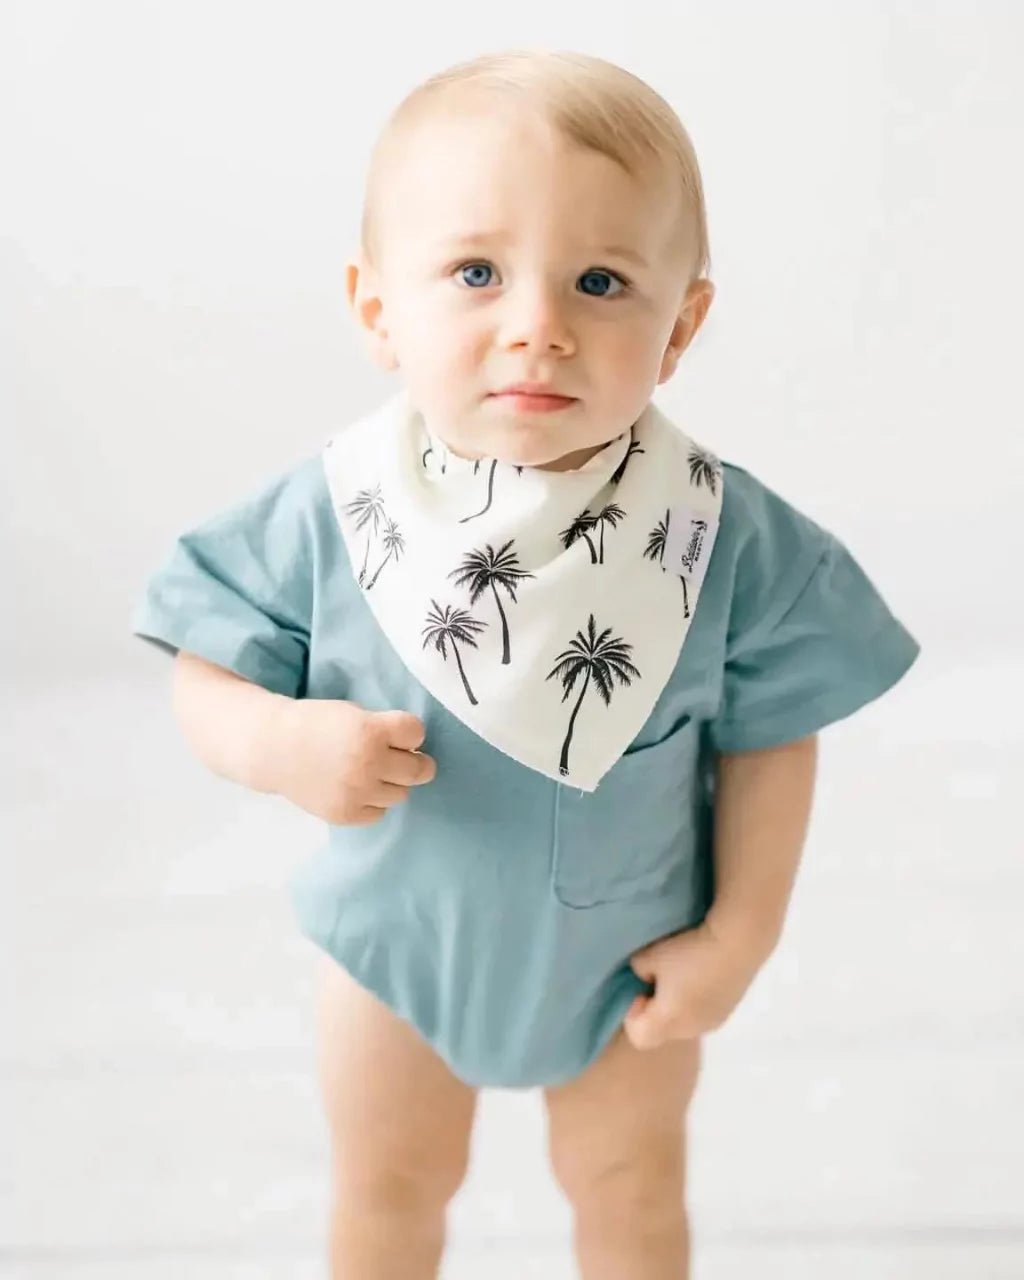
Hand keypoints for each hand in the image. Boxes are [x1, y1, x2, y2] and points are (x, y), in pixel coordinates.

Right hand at [271, 699, 436, 825]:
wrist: (274, 749)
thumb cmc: (317, 724)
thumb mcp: (354, 713)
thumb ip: (384, 729)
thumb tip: (416, 751)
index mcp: (370, 731)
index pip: (417, 733)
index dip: (410, 732)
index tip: (400, 734)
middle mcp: (368, 763)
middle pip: (419, 769)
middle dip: (416, 762)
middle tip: (404, 759)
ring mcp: (357, 792)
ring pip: (402, 794)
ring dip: (392, 783)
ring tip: (371, 772)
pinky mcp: (346, 814)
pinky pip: (379, 813)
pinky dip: (373, 802)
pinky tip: (357, 788)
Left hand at [623, 919, 767, 1050]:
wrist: (737, 943)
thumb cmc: (688, 951)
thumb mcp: (648, 955)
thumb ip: (638, 970)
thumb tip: (647, 977)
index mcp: (668, 1022)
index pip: (638, 1036)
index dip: (632, 1013)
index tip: (641, 988)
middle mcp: (690, 1030)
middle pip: (661, 1032)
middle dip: (654, 1010)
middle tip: (658, 979)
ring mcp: (712, 1023)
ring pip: (682, 1023)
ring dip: (675, 1006)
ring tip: (682, 975)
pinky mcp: (728, 1011)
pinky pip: (701, 1014)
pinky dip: (695, 1001)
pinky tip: (702, 975)